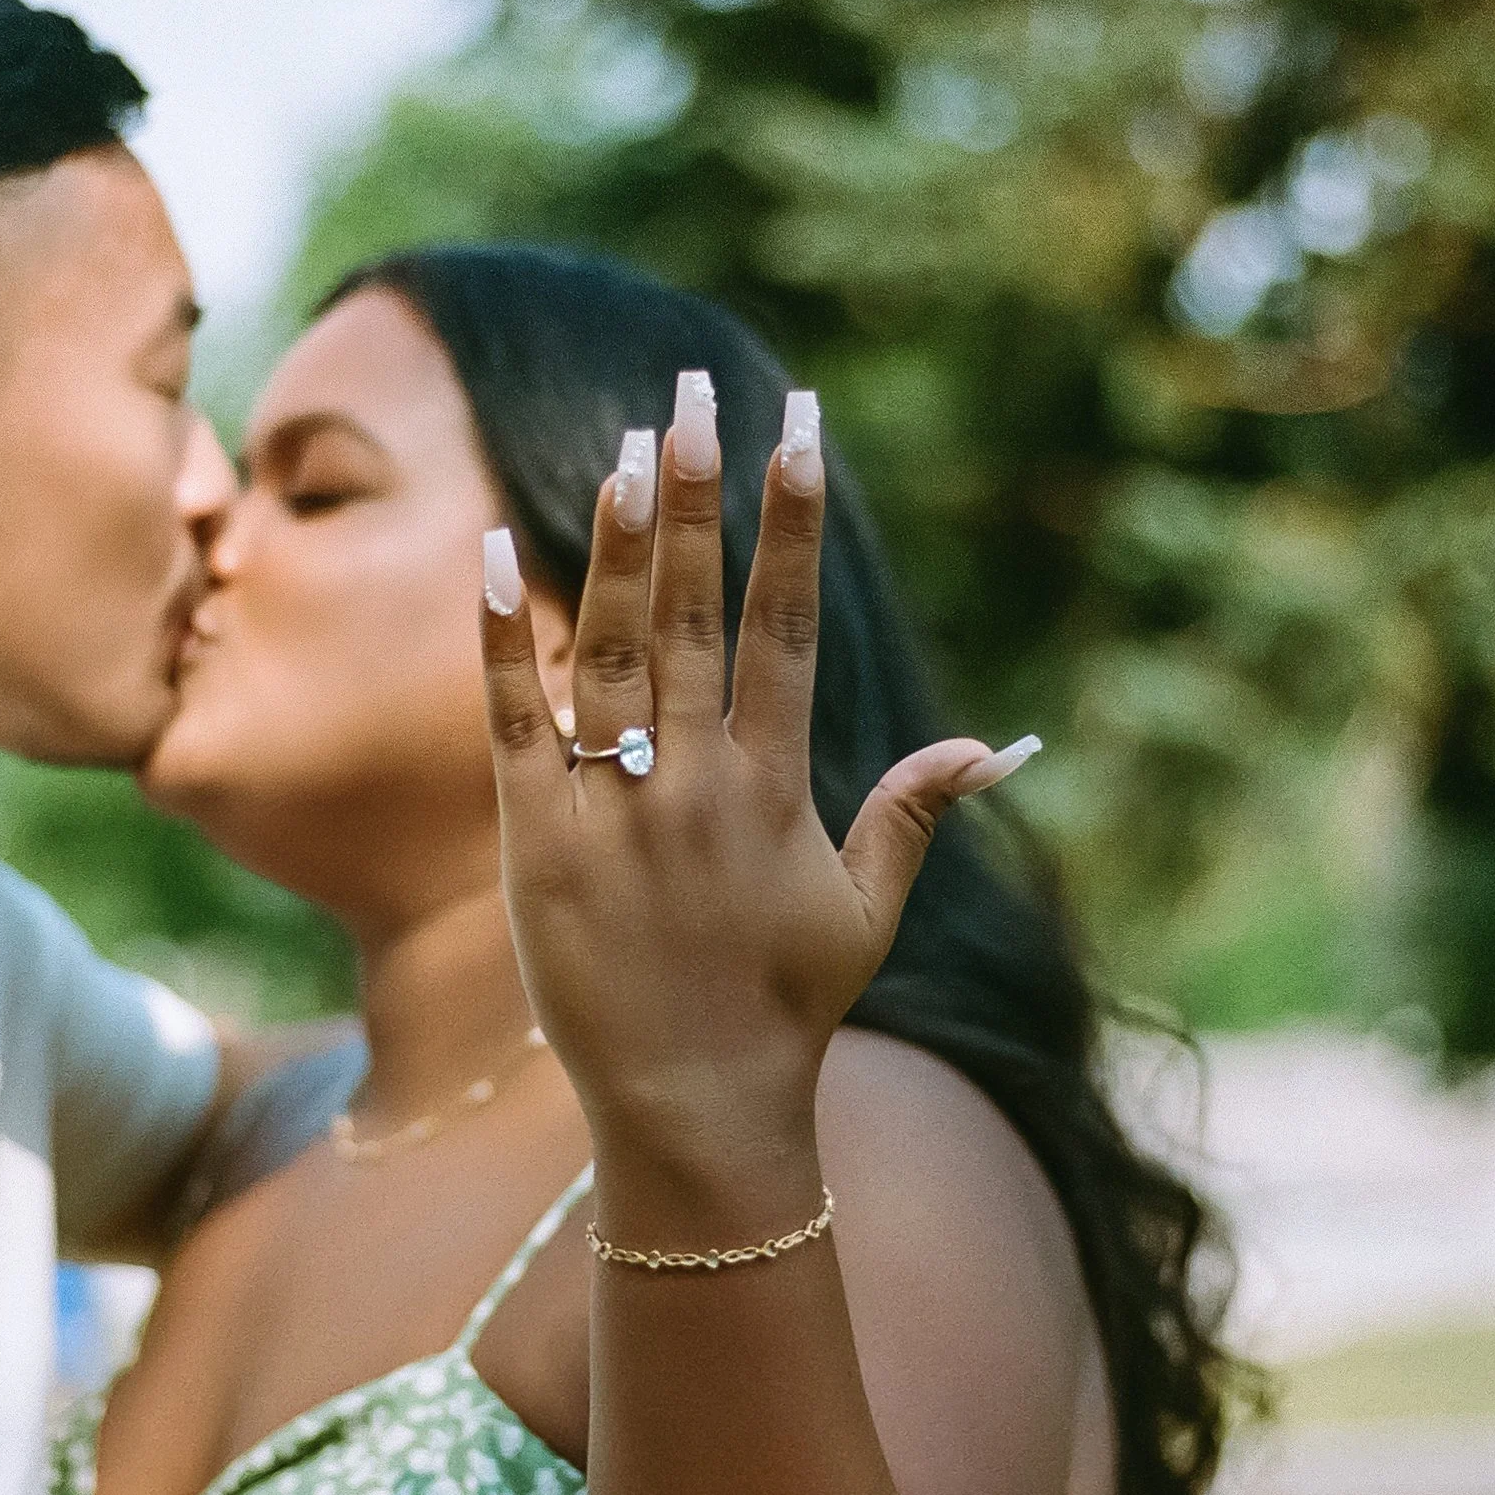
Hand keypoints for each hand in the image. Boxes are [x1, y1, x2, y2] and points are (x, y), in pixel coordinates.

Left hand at [478, 374, 1032, 1190]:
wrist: (691, 1105)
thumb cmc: (782, 1007)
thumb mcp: (862, 912)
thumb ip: (912, 816)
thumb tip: (994, 746)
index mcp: (775, 787)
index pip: (787, 625)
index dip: (794, 521)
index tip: (802, 427)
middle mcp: (694, 783)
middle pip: (698, 612)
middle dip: (702, 494)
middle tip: (695, 389)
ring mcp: (611, 808)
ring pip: (613, 649)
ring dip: (619, 542)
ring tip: (627, 443)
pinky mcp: (535, 838)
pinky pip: (514, 717)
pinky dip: (505, 636)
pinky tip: (500, 547)